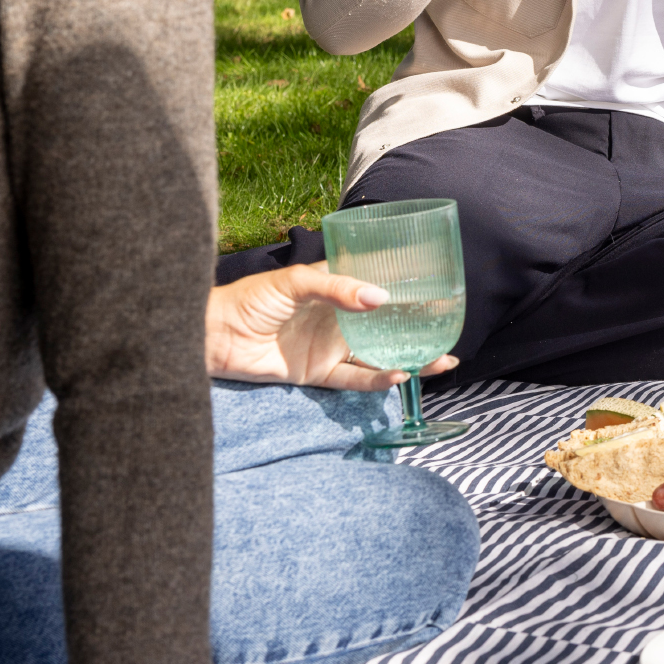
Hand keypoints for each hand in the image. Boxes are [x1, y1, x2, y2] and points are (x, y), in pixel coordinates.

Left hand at [205, 266, 459, 388]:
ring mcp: (331, 347)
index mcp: (334, 287)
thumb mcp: (295, 282)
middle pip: (387, 324)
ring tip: (440, 359)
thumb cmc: (249, 298)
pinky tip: (400, 375)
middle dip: (418, 329)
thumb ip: (337, 289)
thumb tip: (380, 298)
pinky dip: (379, 380)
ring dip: (409, 358)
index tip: (439, 290)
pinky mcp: (319, 374)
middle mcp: (338, 317)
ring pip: (379, 355)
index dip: (407, 288)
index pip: (377, 285)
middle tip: (450, 331)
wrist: (213, 337)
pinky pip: (356, 379)